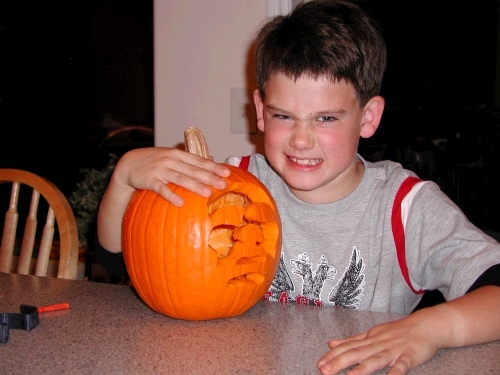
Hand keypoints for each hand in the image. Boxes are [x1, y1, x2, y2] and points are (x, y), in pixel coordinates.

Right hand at [113, 147, 230, 206]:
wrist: (129, 164)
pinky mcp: (149, 180)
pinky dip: (171, 195)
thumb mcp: (172, 156)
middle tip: (223, 185)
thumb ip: (190, 159)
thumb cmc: (154, 161)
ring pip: (180, 178)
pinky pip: (161, 189)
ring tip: (207, 193)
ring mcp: (159, 170)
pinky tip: (181, 203)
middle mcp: (170, 160)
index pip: (198, 161)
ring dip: (194, 186)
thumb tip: (211, 159)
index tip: (227, 173)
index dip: (213, 167)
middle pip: (192, 170)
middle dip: (209, 177)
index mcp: (177, 154)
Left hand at [317, 311, 439, 374]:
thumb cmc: (397, 332)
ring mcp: (393, 350)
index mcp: (369, 339)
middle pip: (356, 353)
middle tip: (324, 371)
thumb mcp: (372, 334)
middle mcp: (378, 344)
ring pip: (375, 360)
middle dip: (339, 362)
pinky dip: (395, 372)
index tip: (320, 364)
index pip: (347, 347)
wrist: (425, 326)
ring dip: (362, 369)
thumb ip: (352, 340)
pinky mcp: (409, 356)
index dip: (333, 356)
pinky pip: (401, 365)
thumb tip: (331, 343)